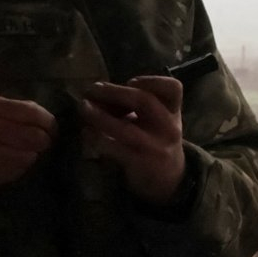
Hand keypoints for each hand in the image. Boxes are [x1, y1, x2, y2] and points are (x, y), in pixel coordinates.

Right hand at [0, 95, 57, 197]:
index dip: (48, 122)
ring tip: (22, 153)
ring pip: (29, 156)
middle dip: (43, 141)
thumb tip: (44, 118)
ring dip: (31, 155)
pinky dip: (19, 168)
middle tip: (40, 143)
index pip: (33, 112)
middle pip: (36, 136)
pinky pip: (17, 171)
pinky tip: (8, 164)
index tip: (50, 128)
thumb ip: (10, 110)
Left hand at [79, 76, 186, 205]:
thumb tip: (99, 94)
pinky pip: (114, 148)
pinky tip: (86, 132)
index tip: (130, 81)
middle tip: (92, 89)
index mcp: (173, 111)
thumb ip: (135, 104)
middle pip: (146, 102)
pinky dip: (96, 138)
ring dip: (99, 116)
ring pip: (126, 128)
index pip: (173, 89)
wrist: (168, 176)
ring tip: (84, 108)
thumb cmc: (155, 139)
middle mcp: (169, 127)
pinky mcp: (140, 163)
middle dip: (115, 92)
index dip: (151, 80)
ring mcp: (155, 147)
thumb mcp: (158, 118)